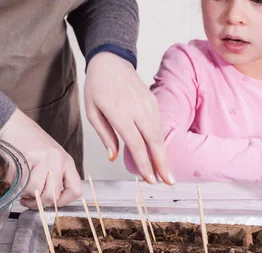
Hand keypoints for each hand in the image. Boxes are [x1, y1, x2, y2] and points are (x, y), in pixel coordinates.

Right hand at [0, 109, 81, 208]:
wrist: (15, 125)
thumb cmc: (32, 143)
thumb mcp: (52, 158)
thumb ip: (55, 178)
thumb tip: (49, 203)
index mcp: (66, 162)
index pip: (75, 190)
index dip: (63, 202)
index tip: (51, 203)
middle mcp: (57, 160)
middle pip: (51, 196)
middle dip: (38, 203)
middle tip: (29, 200)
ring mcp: (41, 158)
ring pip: (33, 191)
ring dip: (23, 194)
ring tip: (21, 187)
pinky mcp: (25, 157)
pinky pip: (19, 183)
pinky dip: (13, 185)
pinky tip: (13, 178)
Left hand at [84, 52, 173, 184]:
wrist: (110, 61)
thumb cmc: (97, 86)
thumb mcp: (92, 111)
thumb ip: (105, 135)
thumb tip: (114, 157)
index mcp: (120, 113)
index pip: (136, 144)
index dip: (144, 163)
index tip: (149, 178)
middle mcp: (138, 110)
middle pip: (154, 141)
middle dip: (162, 163)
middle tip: (168, 182)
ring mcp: (148, 105)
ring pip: (160, 134)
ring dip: (164, 154)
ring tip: (166, 173)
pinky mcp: (153, 101)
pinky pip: (160, 125)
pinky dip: (162, 141)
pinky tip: (161, 153)